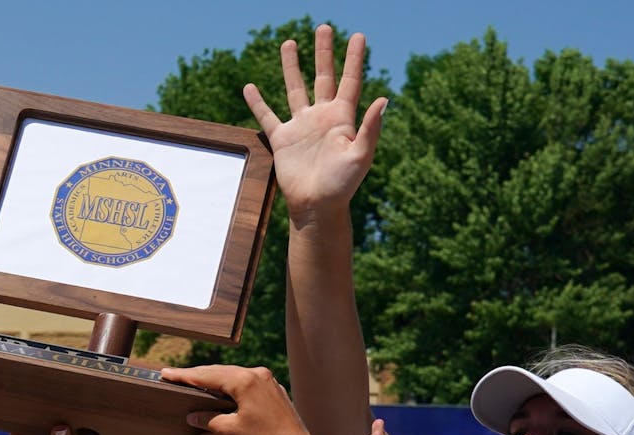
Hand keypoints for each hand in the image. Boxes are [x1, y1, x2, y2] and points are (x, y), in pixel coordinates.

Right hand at [161, 365, 318, 434]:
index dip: (184, 376)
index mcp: (243, 381)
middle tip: (175, 375)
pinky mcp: (273, 388)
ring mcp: (267, 379)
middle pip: (219, 371)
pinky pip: (246, 381)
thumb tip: (193, 415)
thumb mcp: (229, 430)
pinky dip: (230, 384)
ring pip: (233, 374)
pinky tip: (221, 389)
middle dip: (197, 375)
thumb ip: (207, 419)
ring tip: (194, 380)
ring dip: (214, 378)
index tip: (166, 373)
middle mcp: (256, 374)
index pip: (207, 376)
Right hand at [243, 24, 386, 221]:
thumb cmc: (342, 186)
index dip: (354, 59)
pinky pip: (267, 116)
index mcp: (343, 118)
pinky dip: (257, 102)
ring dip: (292, 67)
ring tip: (289, 43)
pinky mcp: (282, 140)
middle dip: (324, 53)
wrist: (316, 208)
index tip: (358, 36)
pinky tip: (250, 87)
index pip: (350, 81)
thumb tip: (383, 98)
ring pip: (295, 88)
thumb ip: (370, 128)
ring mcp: (301, 127)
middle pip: (323, 77)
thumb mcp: (360, 156)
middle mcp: (322, 117)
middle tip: (324, 28)